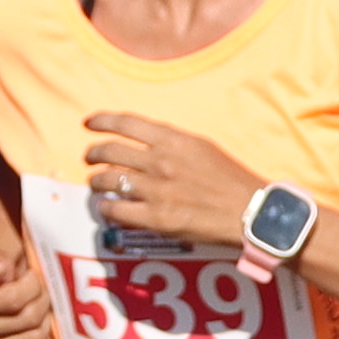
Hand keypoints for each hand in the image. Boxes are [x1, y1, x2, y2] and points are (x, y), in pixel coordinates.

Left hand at [77, 110, 272, 248]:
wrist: (250, 211)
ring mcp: (156, 190)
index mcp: (173, 140)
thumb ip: (172, 143)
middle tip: (91, 158)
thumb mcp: (202, 148)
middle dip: (93, 154)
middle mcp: (160, 161)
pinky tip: (108, 208)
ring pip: (106, 180)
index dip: (102, 120)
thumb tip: (147, 143)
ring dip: (96, 182)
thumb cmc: (230, 179)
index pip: (126, 122)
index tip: (89, 123)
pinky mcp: (156, 218)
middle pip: (109, 151)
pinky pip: (115, 210)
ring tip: (97, 185)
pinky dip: (106, 208)